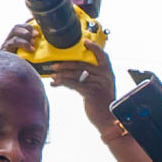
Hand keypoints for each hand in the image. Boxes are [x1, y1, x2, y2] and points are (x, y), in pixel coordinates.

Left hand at [0, 20, 117, 113]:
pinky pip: (73, 84)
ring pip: (75, 74)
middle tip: (55, 65)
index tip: (85, 42)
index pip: (102, 55)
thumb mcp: (103, 87)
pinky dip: (62, 82)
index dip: (94, 47)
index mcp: (107, 72)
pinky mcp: (90, 92)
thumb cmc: (103, 103)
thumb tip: (76, 72)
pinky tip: (55, 83)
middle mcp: (103, 76)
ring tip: (53, 74)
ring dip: (62, 74)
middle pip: (82, 64)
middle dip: (66, 64)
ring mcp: (97, 83)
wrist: (108, 119)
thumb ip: (93, 78)